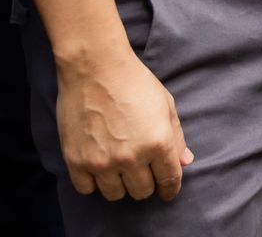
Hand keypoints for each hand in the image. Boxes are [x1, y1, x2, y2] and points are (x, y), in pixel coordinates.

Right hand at [55, 46, 191, 201]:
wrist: (95, 67)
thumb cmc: (134, 82)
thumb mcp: (166, 105)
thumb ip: (176, 137)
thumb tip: (185, 162)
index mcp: (158, 142)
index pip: (169, 180)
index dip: (170, 188)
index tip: (167, 190)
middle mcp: (131, 157)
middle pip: (142, 191)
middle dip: (146, 183)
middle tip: (141, 171)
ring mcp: (102, 161)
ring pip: (115, 194)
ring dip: (120, 184)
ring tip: (119, 167)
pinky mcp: (76, 161)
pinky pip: (87, 189)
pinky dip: (93, 182)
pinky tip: (98, 167)